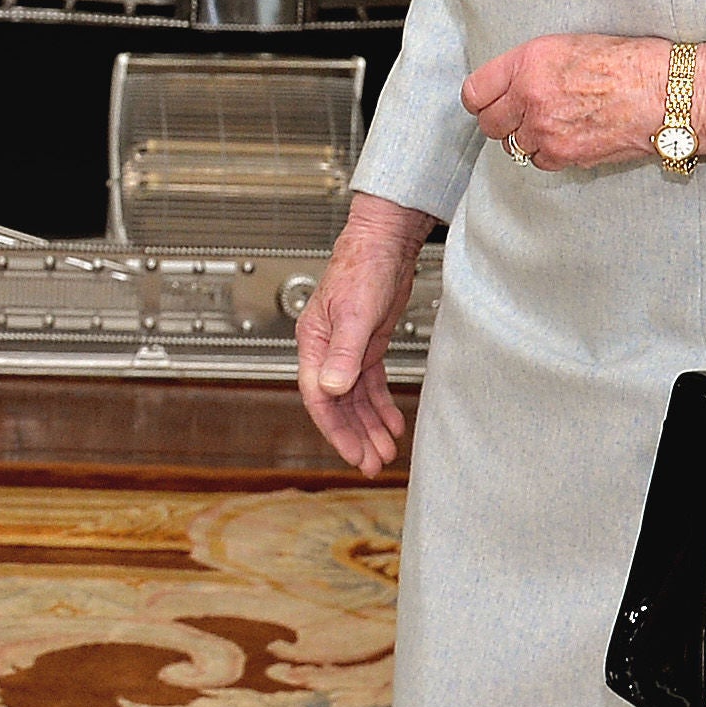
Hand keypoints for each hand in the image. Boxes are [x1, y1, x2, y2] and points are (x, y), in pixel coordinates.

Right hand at [297, 194, 429, 475]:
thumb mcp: (355, 313)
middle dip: (353, 436)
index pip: (318, 396)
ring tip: (384, 453)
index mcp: (313, 343)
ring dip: (368, 426)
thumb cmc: (364, 266)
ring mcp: (347, 349)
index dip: (334, 428)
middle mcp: (327, 350)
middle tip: (370, 464)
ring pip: (355, 399)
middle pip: (337, 404)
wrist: (385, 242)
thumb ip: (343, 353)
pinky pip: (371, 385)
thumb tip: (330, 388)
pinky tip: (392, 424)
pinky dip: (381, 406)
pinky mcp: (367, 346)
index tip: (351, 452)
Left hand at [461, 34, 705, 172]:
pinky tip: (569, 138)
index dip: (482, 99)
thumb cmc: (628, 63)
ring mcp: (545, 129)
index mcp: (529, 62)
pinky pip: (538, 162)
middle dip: (502, 121)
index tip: (489, 102)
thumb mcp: (570, 46)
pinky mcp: (564, 155)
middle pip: (489, 124)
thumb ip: (531, 67)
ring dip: (527, 139)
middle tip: (522, 116)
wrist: (665, 93)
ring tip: (553, 125)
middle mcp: (530, 96)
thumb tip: (508, 86)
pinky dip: (548, 154)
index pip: (474, 91)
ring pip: (513, 146)